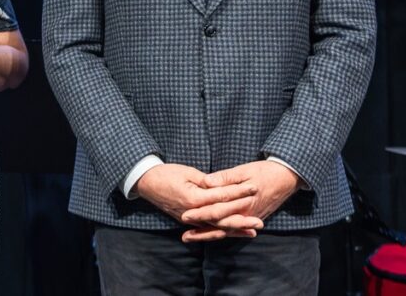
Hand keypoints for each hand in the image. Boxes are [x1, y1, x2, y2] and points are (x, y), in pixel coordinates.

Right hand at [136, 163, 262, 241]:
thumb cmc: (166, 174)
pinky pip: (208, 228)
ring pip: (216, 226)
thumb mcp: (187, 172)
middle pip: (221, 218)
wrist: (145, 183)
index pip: (220, 196)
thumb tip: (222, 185)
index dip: (238, 192)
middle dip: (242, 219)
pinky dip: (222, 231)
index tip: (253, 188)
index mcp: (193, 198)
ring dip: (235, 229)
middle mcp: (192, 212)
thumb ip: (206, 181)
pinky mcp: (187, 221)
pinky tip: (234, 232)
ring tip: (253, 231)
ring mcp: (189, 219)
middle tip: (260, 221)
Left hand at [179, 160, 299, 241]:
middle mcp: (246, 214)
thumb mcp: (244, 170)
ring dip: (207, 234)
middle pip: (220, 225)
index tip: (184, 215)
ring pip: (225, 230)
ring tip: (189, 237)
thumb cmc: (264, 172)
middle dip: (201, 230)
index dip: (201, 214)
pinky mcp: (251, 218)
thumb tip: (207, 182)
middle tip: (183, 236)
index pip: (218, 210)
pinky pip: (233, 228)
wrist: (286, 178)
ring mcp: (249, 218)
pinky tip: (207, 234)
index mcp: (243, 202)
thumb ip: (225, 177)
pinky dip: (220, 232)